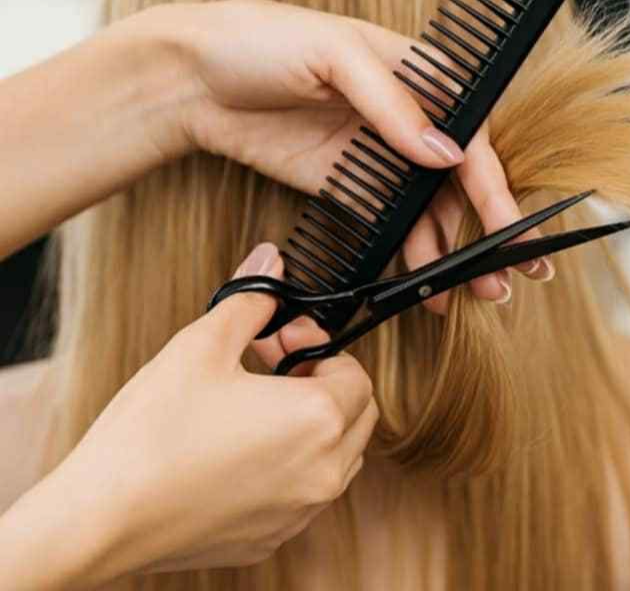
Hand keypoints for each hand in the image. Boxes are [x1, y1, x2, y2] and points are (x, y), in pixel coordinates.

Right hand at [0, 244, 376, 587]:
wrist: (99, 518)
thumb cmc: (149, 434)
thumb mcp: (201, 345)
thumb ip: (251, 301)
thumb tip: (271, 265)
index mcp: (318, 419)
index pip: (356, 375)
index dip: (321, 348)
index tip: (281, 340)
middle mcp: (323, 471)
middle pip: (356, 416)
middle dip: (323, 384)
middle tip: (270, 367)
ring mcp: (300, 511)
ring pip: (337, 458)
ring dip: (313, 427)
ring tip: (255, 406)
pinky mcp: (272, 537)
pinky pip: (303, 495)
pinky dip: (289, 469)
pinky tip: (238, 451)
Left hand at [130, 0, 553, 311]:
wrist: (189, 78)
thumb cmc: (262, 40)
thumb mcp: (334, 54)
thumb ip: (393, 104)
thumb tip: (447, 154)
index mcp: (419, 75)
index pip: (473, 133)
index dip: (494, 183)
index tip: (509, 226)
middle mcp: (408, 118)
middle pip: (462, 181)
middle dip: (490, 229)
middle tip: (512, 274)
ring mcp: (379, 157)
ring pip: (432, 212)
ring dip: (453, 252)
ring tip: (473, 293)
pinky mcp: (349, 187)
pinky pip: (391, 226)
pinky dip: (411, 256)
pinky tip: (425, 285)